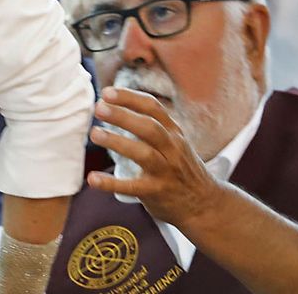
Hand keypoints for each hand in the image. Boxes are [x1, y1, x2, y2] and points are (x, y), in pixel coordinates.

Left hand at [87, 86, 225, 228]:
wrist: (205, 204)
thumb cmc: (181, 167)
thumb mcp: (173, 142)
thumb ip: (151, 125)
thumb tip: (112, 105)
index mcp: (173, 132)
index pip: (153, 108)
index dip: (130, 98)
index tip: (106, 92)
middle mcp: (172, 149)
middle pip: (149, 128)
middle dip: (124, 115)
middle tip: (99, 107)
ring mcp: (166, 171)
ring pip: (144, 154)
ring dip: (118, 142)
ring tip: (95, 134)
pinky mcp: (157, 192)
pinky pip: (133, 187)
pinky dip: (112, 183)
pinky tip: (93, 179)